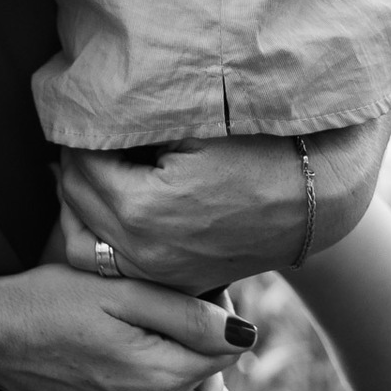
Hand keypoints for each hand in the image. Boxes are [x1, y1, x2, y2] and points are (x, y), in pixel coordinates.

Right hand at [0, 261, 255, 390]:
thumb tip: (242, 332)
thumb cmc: (51, 300)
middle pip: (217, 387)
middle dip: (218, 353)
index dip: (223, 313)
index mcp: (158, 370)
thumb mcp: (119, 290)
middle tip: (194, 315)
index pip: (226, 347)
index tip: (203, 289)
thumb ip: (185, 312)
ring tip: (185, 352)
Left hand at [60, 116, 390, 289]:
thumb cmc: (259, 146)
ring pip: (82, 245)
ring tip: (88, 168)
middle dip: (73, 162)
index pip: (81, 161)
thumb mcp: (193, 124)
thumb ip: (131, 121)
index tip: (82, 108)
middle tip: (82, 132)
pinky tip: (110, 202)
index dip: (77, 130)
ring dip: (78, 203)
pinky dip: (100, 235)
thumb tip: (85, 108)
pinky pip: (114, 267)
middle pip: (76, 199)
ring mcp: (161, 275)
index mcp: (142, 209)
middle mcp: (144, 252)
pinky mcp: (178, 282)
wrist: (317, 195)